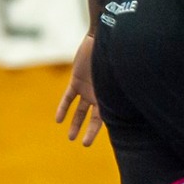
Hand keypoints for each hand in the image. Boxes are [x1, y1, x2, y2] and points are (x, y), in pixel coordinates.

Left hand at [54, 32, 104, 146]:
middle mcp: (99, 94)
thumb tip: (125, 102)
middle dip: (89, 131)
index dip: (96, 131)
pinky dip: (64, 108)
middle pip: (94, 117)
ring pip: (81, 110)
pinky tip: (58, 120)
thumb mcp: (112, 75)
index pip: (103, 118)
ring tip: (70, 137)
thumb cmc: (111, 56)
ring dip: (75, 123)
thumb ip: (115, 88)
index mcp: (109, 95)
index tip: (88, 143)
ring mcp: (87, 88)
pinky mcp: (76, 81)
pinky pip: (69, 97)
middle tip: (84, 144)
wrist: (100, 39)